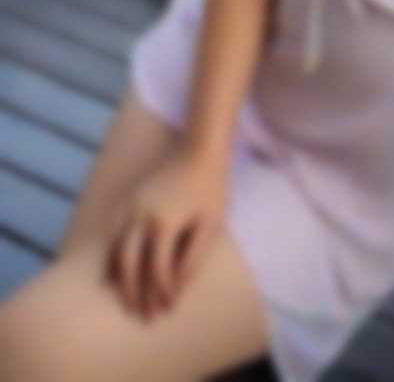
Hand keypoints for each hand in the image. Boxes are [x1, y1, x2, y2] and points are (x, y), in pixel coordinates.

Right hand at [104, 151, 227, 320]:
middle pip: (127, 263)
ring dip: (116, 276)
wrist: (198, 151)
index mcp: (163, 223)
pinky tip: (113, 270)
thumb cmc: (210, 189)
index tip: (169, 308)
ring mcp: (130, 206)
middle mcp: (140, 216)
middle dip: (133, 293)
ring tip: (122, 298)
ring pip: (112, 248)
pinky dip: (109, 254)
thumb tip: (179, 289)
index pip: (156, 270)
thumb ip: (195, 258)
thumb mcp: (212, 224)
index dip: (162, 292)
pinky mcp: (128, 200)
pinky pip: (110, 232)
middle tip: (141, 315)